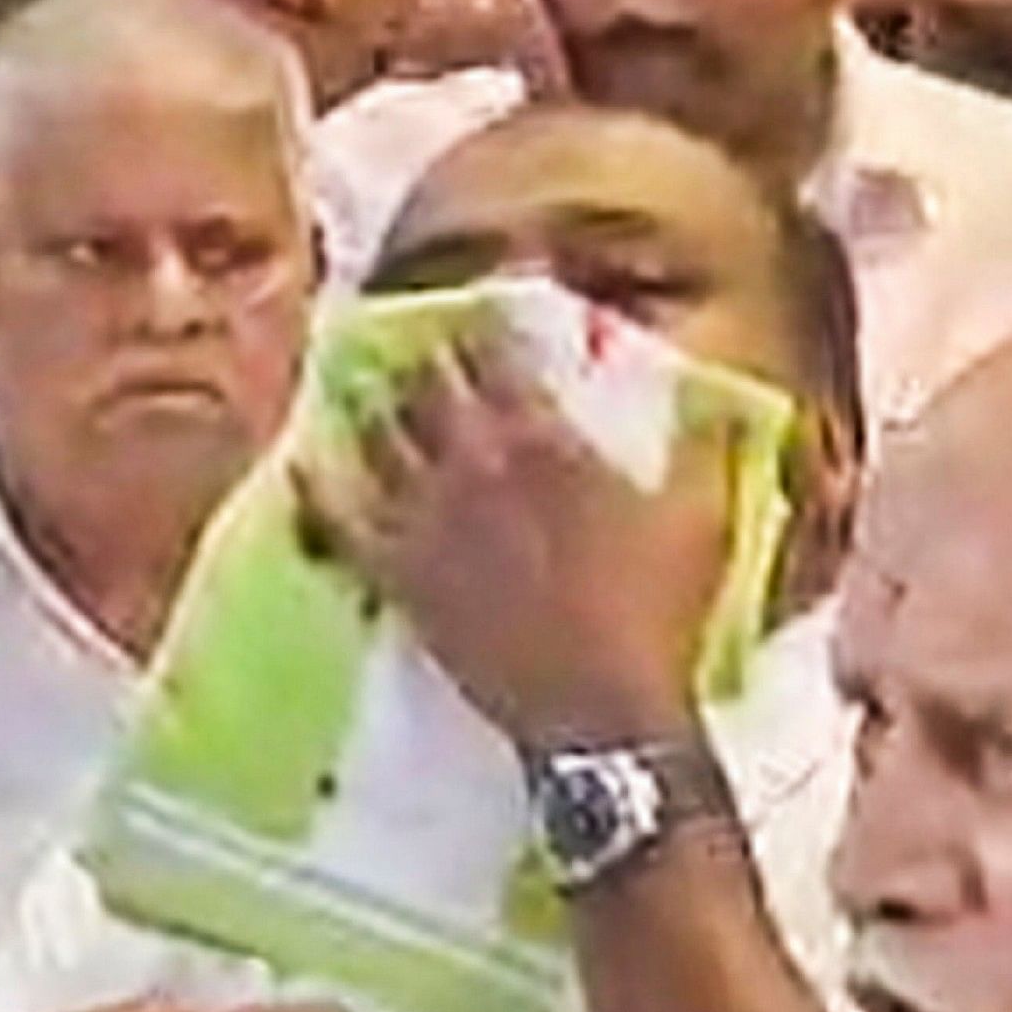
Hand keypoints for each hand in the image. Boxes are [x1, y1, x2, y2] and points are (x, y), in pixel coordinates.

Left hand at [301, 334, 732, 751]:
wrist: (601, 714)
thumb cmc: (656, 614)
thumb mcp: (699, 512)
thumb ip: (697, 441)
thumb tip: (704, 391)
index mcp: (547, 438)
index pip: (499, 347)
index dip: (486, 315)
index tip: (483, 297)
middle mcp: (475, 463)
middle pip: (428, 380)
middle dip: (425, 352)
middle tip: (422, 339)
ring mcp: (427, 519)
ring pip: (378, 433)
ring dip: (373, 400)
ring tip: (367, 380)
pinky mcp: (398, 575)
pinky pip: (339, 517)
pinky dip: (320, 483)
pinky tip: (306, 462)